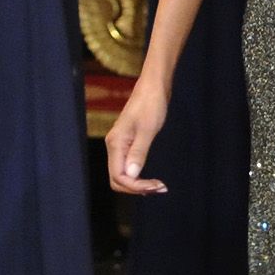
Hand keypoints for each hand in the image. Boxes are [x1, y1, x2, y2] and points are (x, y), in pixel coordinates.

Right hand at [105, 75, 170, 194]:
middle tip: (160, 188)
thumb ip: (138, 152)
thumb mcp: (148, 129)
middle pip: (117, 179)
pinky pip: (128, 166)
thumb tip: (131, 175)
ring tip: (159, 186)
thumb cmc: (151, 104)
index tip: (156, 186)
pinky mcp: (128, 143)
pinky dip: (139, 176)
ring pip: (122, 174)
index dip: (136, 186)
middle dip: (136, 187)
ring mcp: (120, 145)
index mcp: (115, 144)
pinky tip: (151, 179)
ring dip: (138, 183)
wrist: (153, 87)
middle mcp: (114, 146)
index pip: (119, 177)